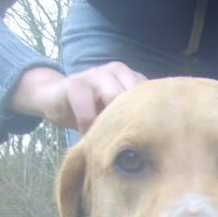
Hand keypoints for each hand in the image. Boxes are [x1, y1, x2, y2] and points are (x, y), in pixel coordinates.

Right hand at [9, 62, 145, 133]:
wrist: (56, 98)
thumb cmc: (95, 110)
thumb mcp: (119, 112)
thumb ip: (137, 118)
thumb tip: (161, 143)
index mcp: (132, 77)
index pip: (153, 96)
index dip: (155, 119)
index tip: (155, 141)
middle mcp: (117, 71)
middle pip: (137, 97)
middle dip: (135, 122)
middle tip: (131, 145)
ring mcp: (96, 74)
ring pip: (114, 99)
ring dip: (111, 124)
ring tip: (108, 142)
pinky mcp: (75, 84)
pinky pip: (87, 112)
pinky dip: (89, 129)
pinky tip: (89, 138)